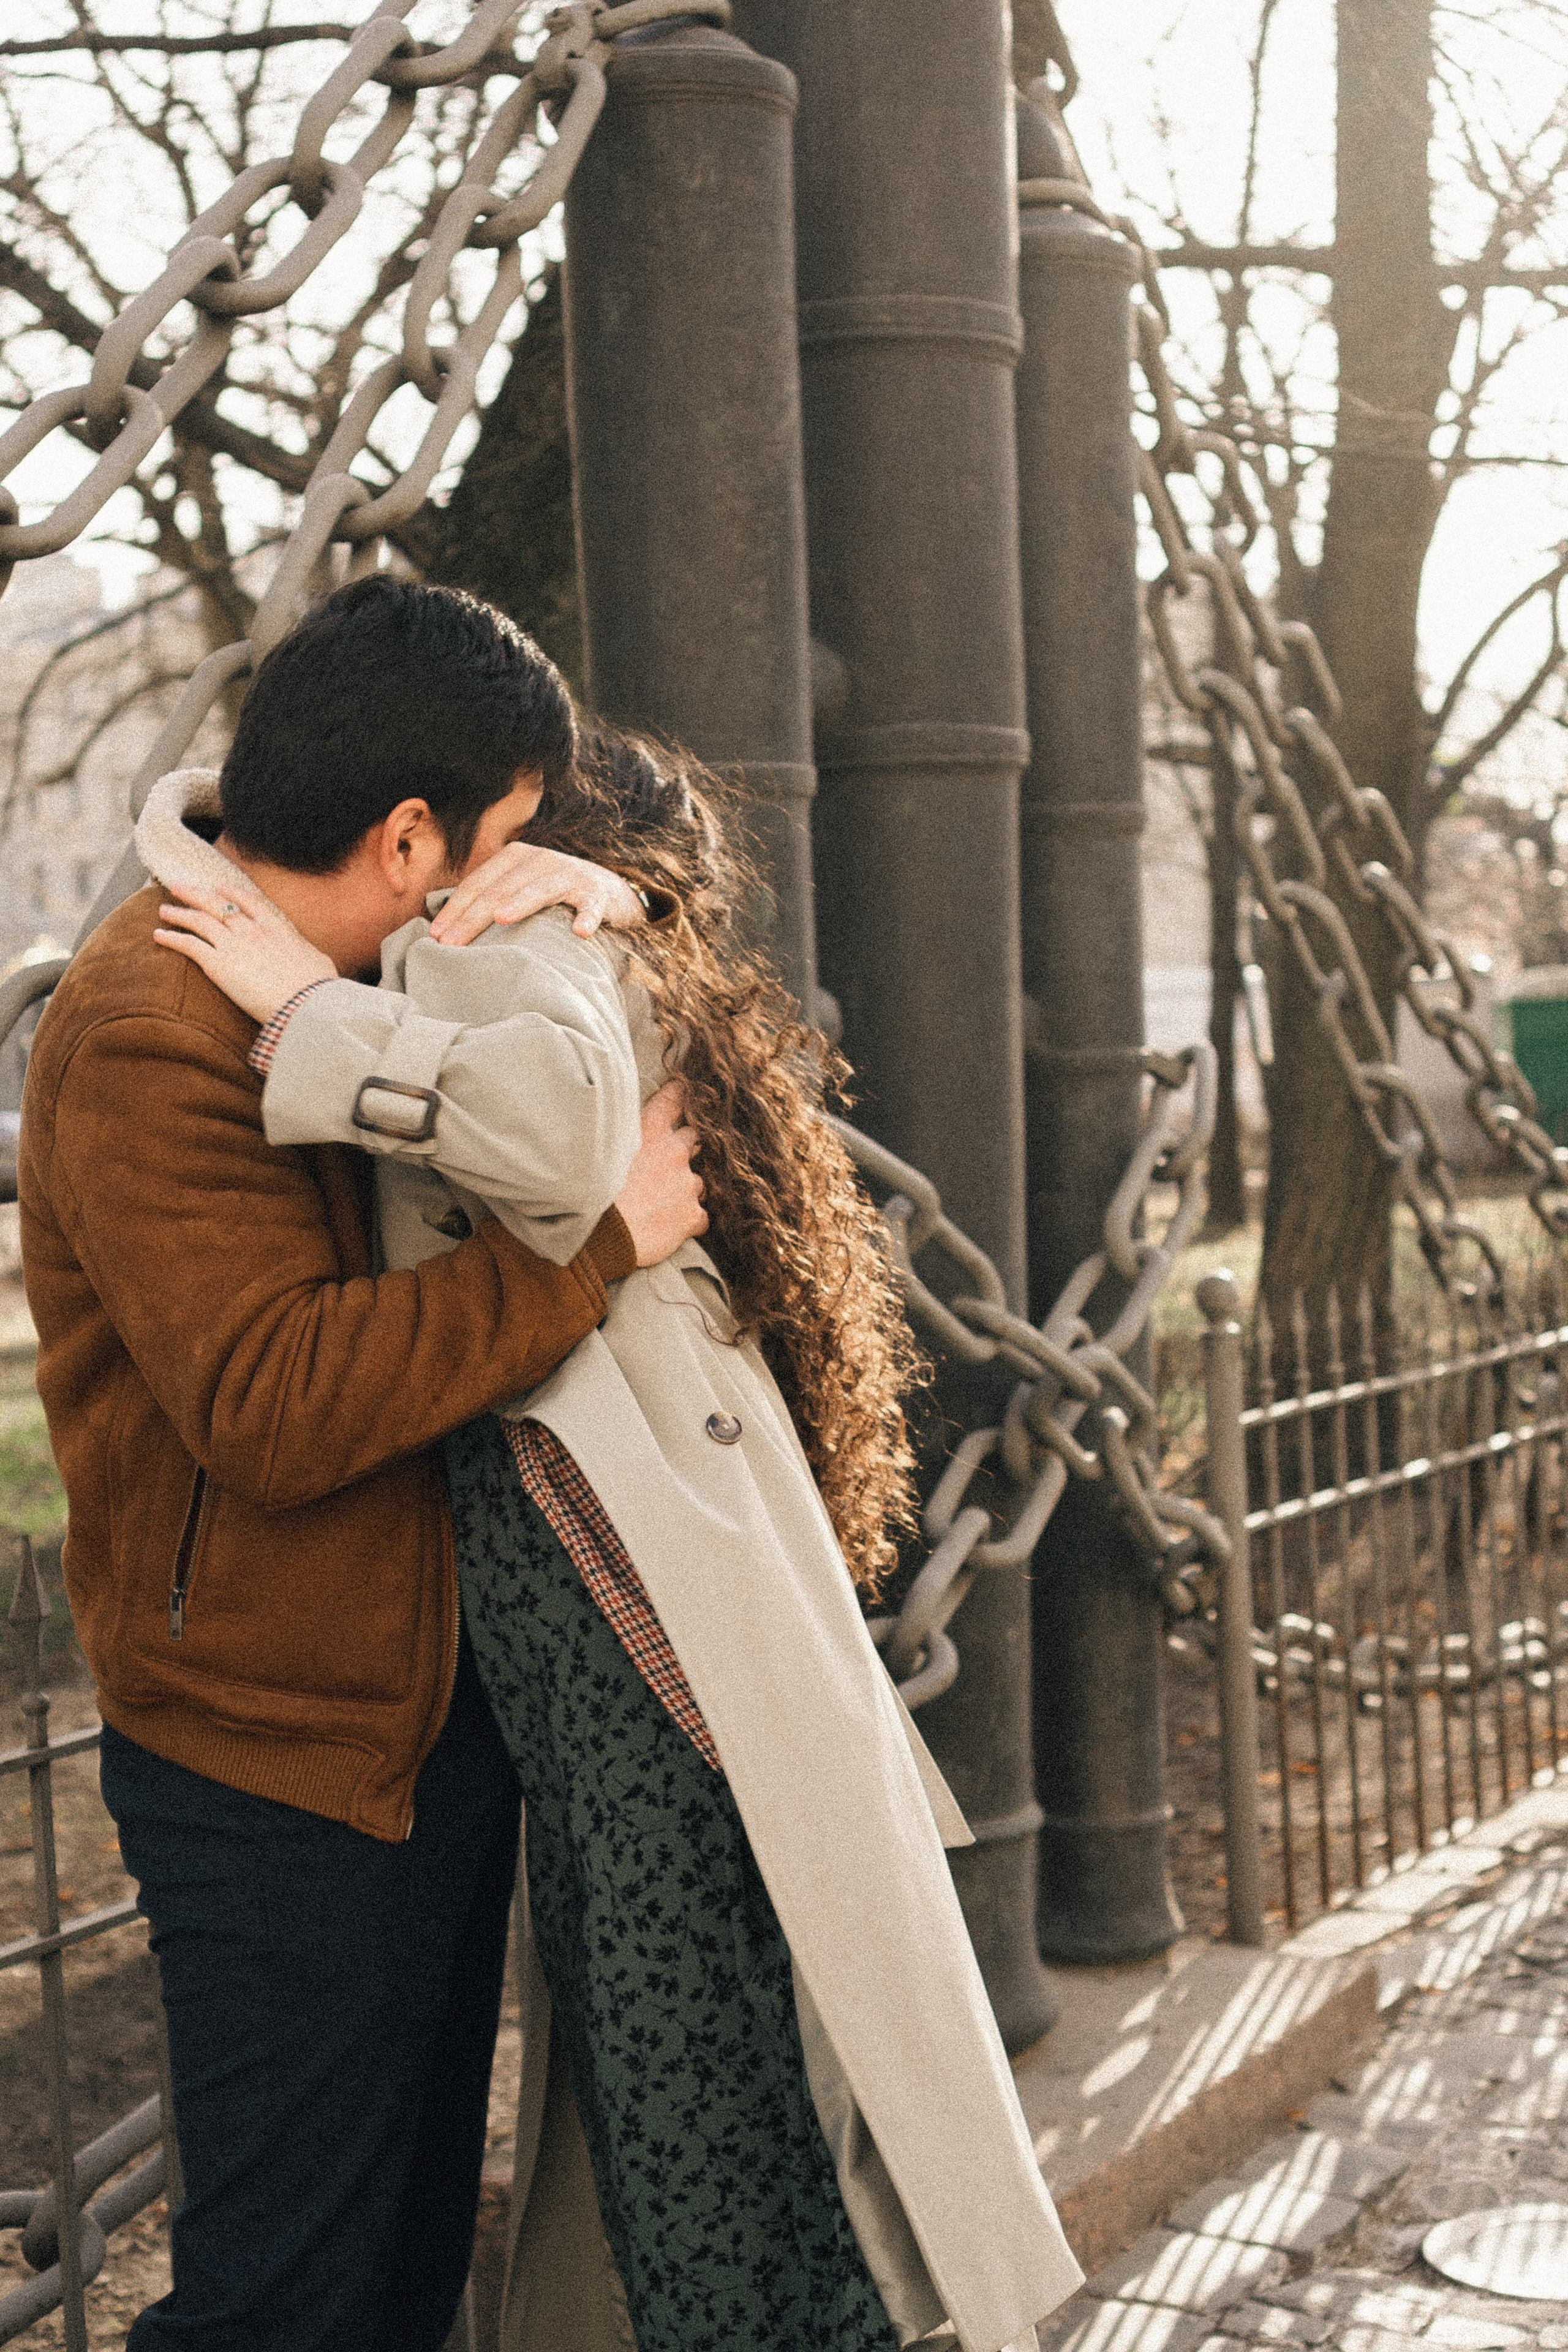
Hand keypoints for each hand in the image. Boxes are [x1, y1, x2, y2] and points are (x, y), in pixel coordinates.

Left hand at [154, 882, 336, 1021]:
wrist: (304, 1003)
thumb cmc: (318, 989)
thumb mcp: (320, 963)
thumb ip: (309, 956)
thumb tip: (316, 962)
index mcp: (278, 928)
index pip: (250, 902)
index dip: (232, 893)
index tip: (219, 887)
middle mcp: (252, 929)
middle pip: (217, 905)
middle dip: (196, 894)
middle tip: (179, 887)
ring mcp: (234, 944)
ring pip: (198, 920)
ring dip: (178, 913)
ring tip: (163, 910)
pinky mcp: (218, 963)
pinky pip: (188, 945)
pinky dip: (171, 938)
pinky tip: (158, 935)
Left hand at [429, 843, 642, 945]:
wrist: (608, 891)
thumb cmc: (553, 897)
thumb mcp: (519, 889)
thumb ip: (490, 899)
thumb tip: (443, 930)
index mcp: (514, 858)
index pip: (478, 883)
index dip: (455, 908)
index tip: (435, 935)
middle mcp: (539, 860)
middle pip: (500, 889)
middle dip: (473, 916)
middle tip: (451, 944)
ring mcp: (568, 874)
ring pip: (539, 890)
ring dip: (521, 904)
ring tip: (501, 919)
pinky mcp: (596, 892)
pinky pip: (590, 906)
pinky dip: (587, 917)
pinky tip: (580, 932)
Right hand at [614, 1082, 706, 1266]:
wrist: (598, 1235)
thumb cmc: (588, 1192)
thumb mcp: (598, 1149)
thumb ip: (618, 1136)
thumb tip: (619, 1135)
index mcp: (650, 1130)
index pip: (673, 1100)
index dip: (681, 1094)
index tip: (685, 1089)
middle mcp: (675, 1151)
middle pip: (693, 1139)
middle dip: (685, 1148)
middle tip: (666, 1163)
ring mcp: (687, 1183)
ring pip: (698, 1182)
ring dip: (685, 1189)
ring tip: (660, 1204)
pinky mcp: (692, 1215)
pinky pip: (700, 1216)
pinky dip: (688, 1221)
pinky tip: (669, 1228)